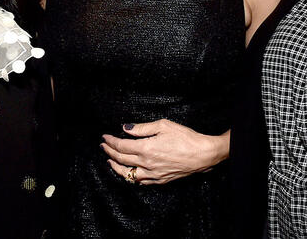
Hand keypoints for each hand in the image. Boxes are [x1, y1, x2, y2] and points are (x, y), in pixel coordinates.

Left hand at [100, 119, 229, 184]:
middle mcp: (147, 164)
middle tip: (104, 146)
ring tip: (110, 161)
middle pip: (121, 159)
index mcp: (146, 149)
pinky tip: (128, 173)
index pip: (122, 146)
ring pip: (128, 174)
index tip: (105, 137)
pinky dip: (130, 177)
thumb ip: (142, 128)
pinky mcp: (160, 180)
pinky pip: (140, 182)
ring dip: (116, 167)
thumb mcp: (163, 125)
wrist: (202, 155)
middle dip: (110, 152)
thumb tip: (125, 128)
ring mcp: (153, 174)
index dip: (111, 141)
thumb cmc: (186, 138)